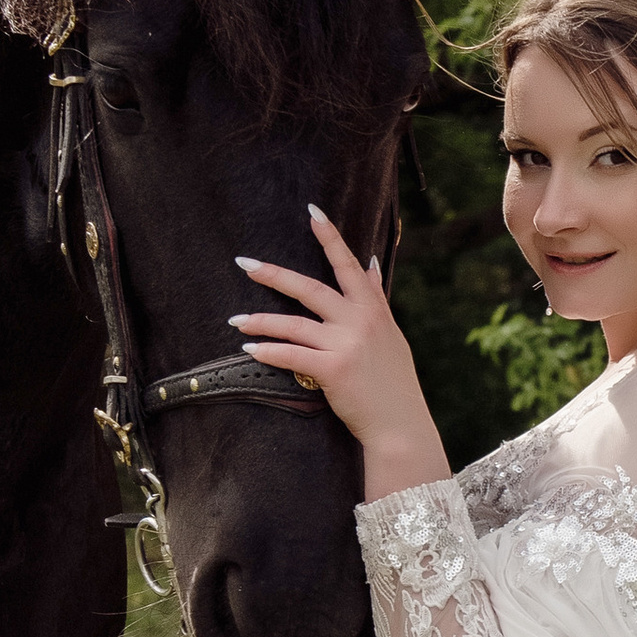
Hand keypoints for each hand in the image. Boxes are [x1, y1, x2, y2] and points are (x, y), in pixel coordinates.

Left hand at [232, 209, 450, 496]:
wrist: (400, 425)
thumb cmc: (393, 382)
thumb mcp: (391, 334)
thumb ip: (376, 299)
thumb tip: (372, 263)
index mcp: (374, 309)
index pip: (349, 264)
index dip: (330, 237)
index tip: (312, 211)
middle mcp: (360, 321)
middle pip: (310, 288)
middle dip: (273, 274)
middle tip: (244, 263)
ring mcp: (346, 344)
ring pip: (293, 323)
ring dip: (261, 321)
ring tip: (236, 321)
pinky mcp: (332, 370)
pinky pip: (291, 355)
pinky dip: (268, 352)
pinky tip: (249, 350)